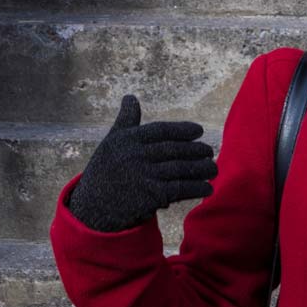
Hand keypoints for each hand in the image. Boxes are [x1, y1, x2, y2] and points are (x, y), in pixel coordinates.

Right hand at [66, 94, 217, 231]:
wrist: (92, 209)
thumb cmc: (105, 171)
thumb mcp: (111, 143)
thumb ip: (126, 121)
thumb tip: (130, 97)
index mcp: (127, 139)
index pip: (160, 131)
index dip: (182, 129)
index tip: (199, 131)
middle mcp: (135, 155)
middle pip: (173, 149)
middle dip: (195, 150)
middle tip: (209, 151)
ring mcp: (143, 175)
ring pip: (180, 168)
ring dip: (200, 169)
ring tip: (214, 169)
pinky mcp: (150, 196)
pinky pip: (179, 189)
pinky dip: (196, 188)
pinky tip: (207, 189)